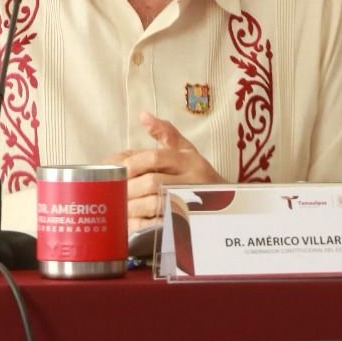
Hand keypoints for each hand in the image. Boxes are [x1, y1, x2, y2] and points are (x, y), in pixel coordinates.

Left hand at [108, 112, 223, 231]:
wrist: (229, 205)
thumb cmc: (200, 176)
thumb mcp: (187, 152)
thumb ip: (166, 134)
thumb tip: (143, 116)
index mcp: (189, 161)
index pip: (156, 157)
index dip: (133, 163)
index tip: (117, 170)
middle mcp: (193, 180)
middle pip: (154, 182)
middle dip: (129, 188)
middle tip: (112, 193)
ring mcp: (193, 204)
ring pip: (157, 204)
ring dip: (134, 207)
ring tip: (119, 208)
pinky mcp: (190, 224)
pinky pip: (163, 224)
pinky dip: (146, 224)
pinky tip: (134, 224)